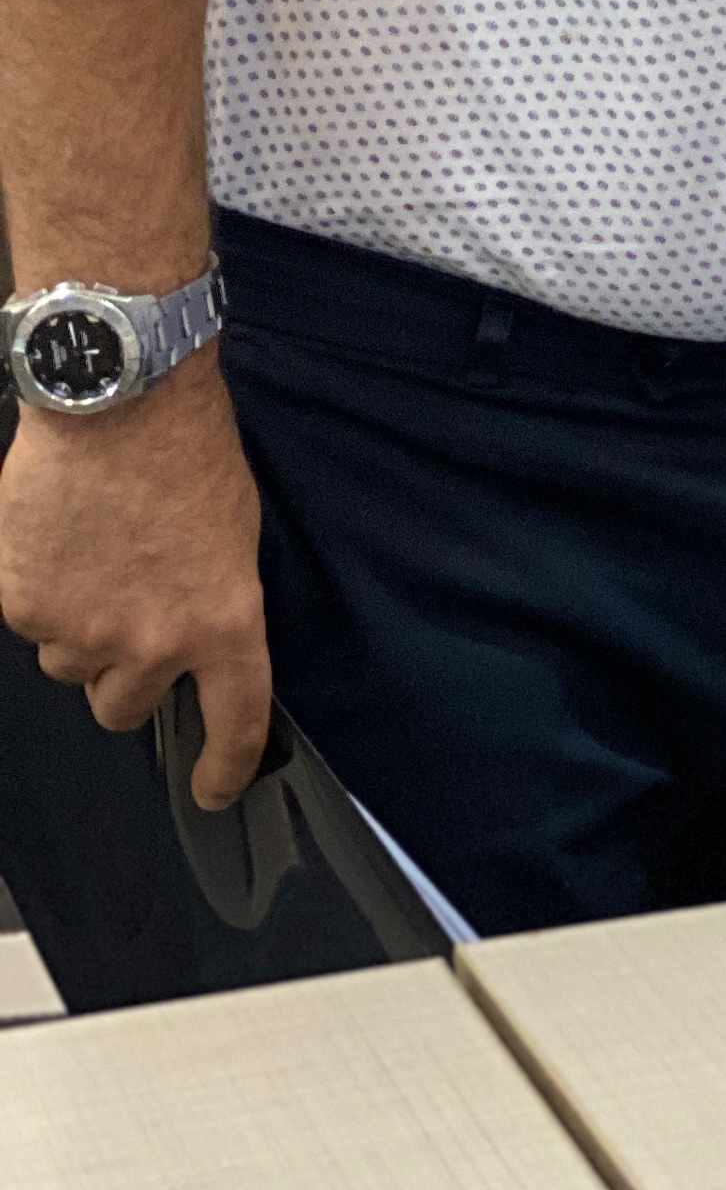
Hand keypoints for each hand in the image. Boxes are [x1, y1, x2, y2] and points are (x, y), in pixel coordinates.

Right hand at [0, 350, 272, 804]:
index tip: (213, 789)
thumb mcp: (233, 535)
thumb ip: (211, 604)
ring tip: (94, 558)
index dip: (224, 766)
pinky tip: (60, 541)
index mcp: (223, 623)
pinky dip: (41, 594)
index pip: (234, 721)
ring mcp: (83, 631)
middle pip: (125, 707)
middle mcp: (154, 643)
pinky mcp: (25, 605)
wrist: (118, 400)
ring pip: (71, 667)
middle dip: (126, 673)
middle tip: (129, 613)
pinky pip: (31, 625)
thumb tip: (189, 645)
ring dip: (80, 632)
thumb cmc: (188, 451)